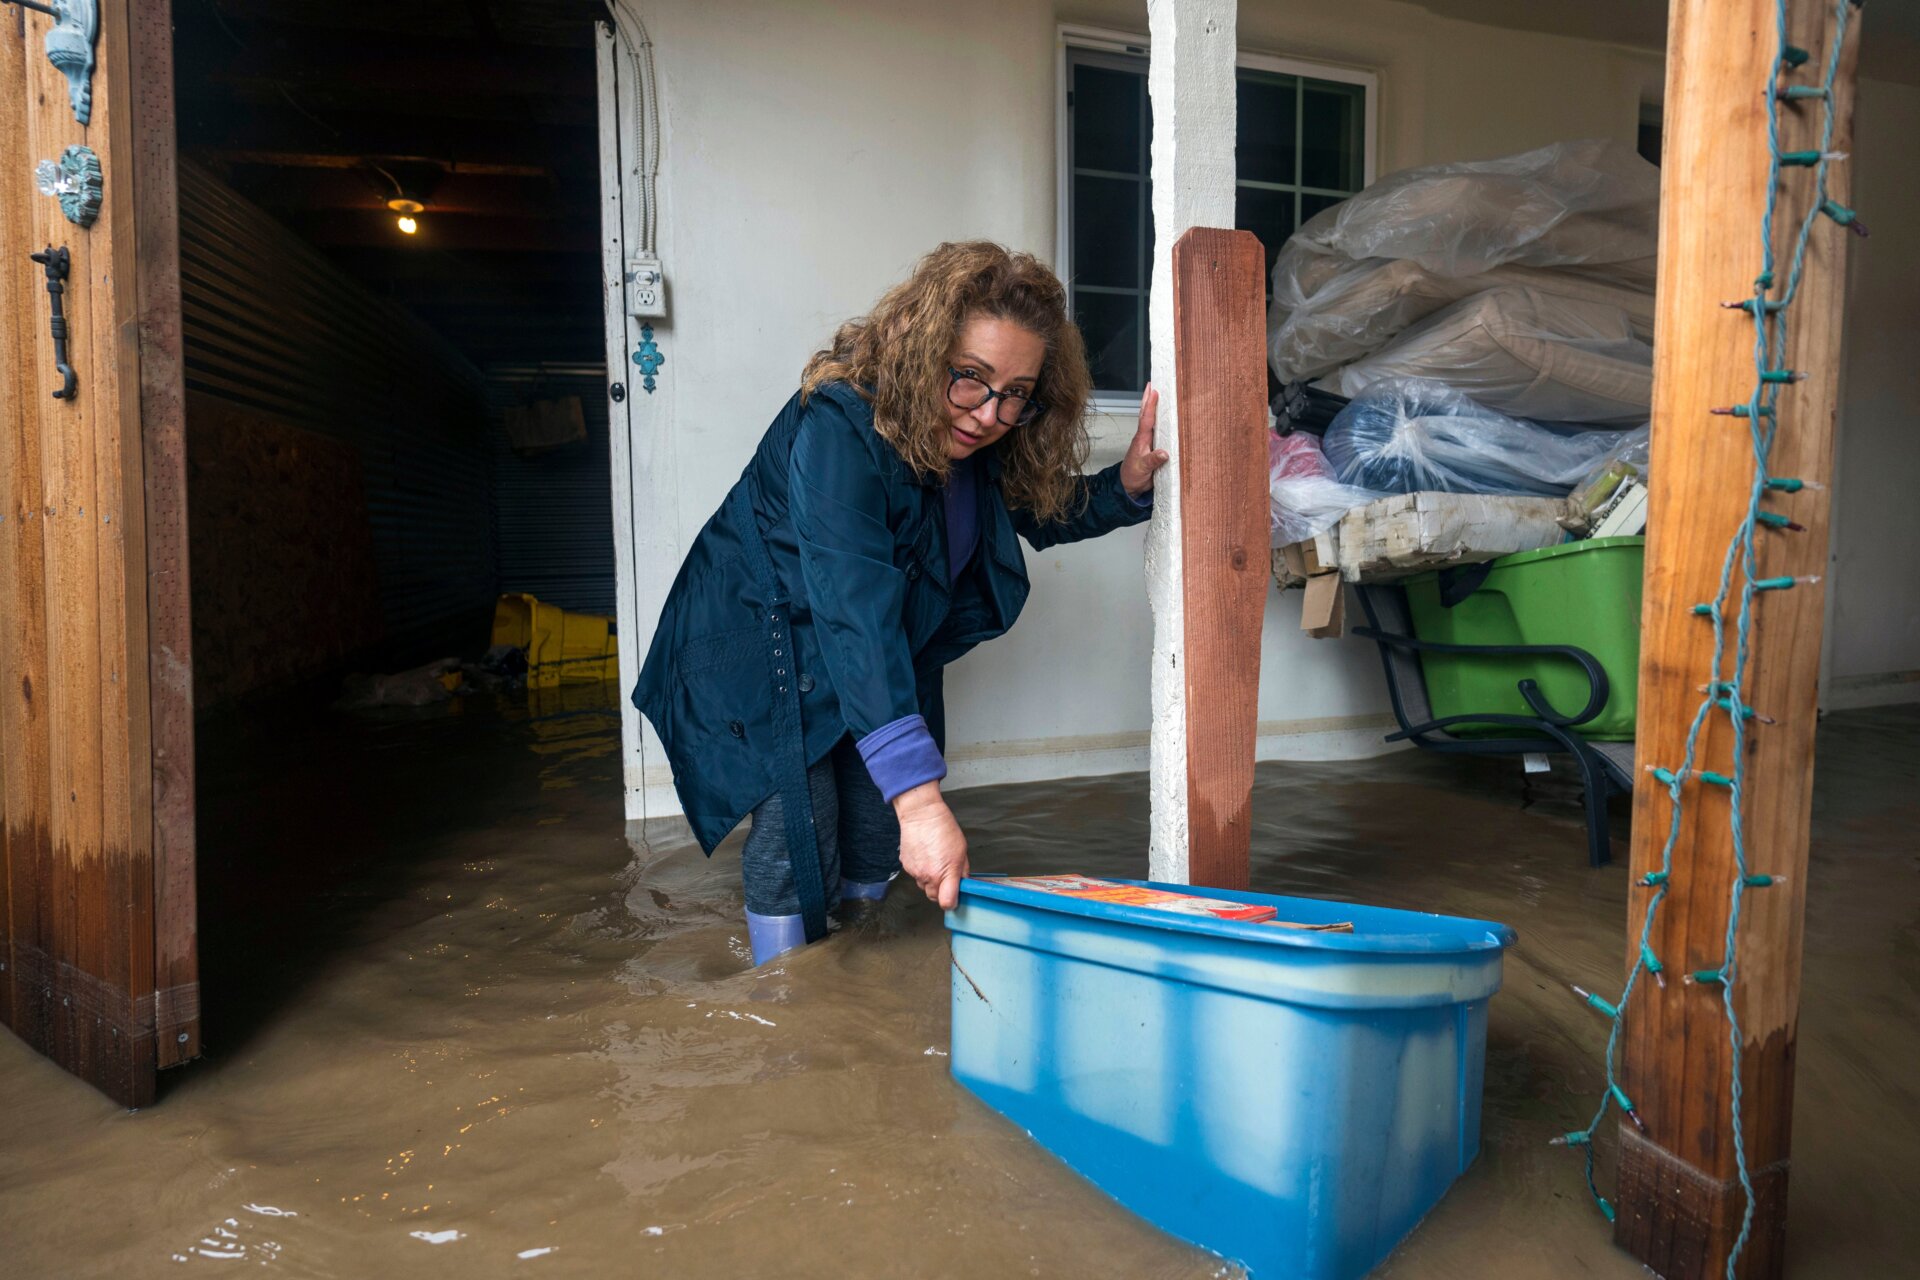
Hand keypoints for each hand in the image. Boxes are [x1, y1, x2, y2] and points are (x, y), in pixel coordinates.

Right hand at [893, 781, 968, 909]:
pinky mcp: (906, 866)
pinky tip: (925, 857)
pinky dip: (921, 871)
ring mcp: (915, 872)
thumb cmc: (943, 828)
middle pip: (934, 897)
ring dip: (930, 881)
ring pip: (924, 886)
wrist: (921, 814)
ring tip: (935, 863)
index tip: (955, 897)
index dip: (952, 902)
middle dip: (941, 891)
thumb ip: (962, 871)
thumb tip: (963, 883)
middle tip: (946, 877)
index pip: (947, 902)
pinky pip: (916, 876)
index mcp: (944, 873)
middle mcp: (928, 876)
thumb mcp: (962, 850)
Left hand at [1120, 383, 1168, 497]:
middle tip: (1152, 383)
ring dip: (1153, 406)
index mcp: (1142, 439)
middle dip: (1148, 399)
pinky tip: (1164, 416)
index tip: (1154, 391)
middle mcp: (1144, 437)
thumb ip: (1152, 461)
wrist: (1129, 486)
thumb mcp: (1143, 470)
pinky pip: (1156, 429)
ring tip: (1156, 393)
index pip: (1146, 419)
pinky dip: (1159, 420)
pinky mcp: (1152, 447)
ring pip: (1151, 420)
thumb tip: (1164, 453)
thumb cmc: (1133, 476)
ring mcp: (1148, 441)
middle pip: (1146, 414)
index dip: (1150, 405)